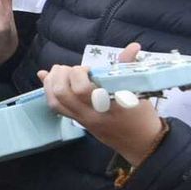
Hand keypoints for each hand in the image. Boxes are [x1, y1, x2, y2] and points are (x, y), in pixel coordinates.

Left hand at [38, 43, 164, 163]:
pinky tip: (48, 78)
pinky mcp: (79, 123)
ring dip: (51, 83)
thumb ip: (130, 67)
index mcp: (108, 106)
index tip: (88, 69)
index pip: (82, 89)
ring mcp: (83, 120)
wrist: (141, 143)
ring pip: (55, 102)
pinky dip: (49, 92)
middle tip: (72, 69)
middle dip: (62, 75)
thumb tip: (133, 46)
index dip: (78, 73)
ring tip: (59, 71)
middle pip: (62, 94)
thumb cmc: (142, 115)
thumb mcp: (139, 90)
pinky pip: (57, 109)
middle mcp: (91, 114)